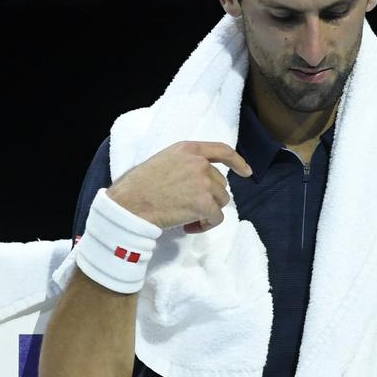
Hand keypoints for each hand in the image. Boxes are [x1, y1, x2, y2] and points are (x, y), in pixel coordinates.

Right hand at [107, 141, 251, 231]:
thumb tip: (203, 179)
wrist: (129, 204)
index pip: (222, 150)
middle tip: (188, 207)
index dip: (238, 161)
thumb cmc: (139, 186)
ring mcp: (203, 183)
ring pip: (221, 201)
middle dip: (209, 197)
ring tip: (187, 217)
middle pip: (221, 183)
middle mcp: (199, 163)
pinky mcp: (204, 203)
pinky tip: (188, 227)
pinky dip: (205, 225)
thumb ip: (185, 164)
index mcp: (188, 149)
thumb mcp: (163, 161)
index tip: (246, 171)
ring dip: (207, 212)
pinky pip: (216, 218)